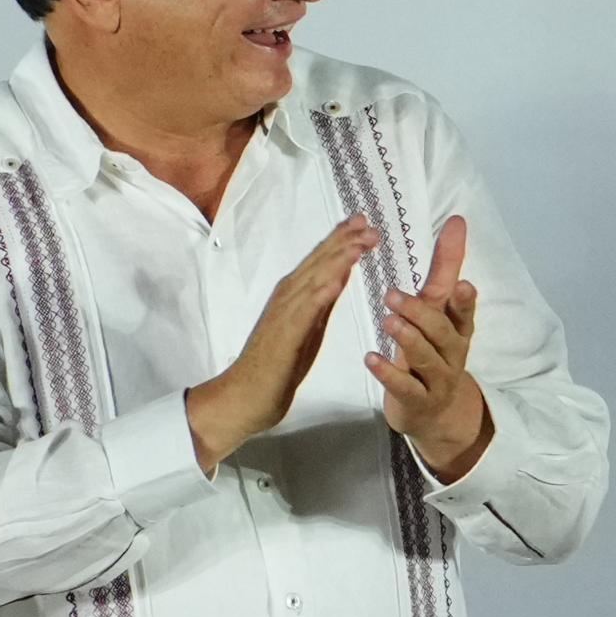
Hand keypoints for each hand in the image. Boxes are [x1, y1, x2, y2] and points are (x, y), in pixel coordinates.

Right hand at [186, 218, 377, 472]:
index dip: (341, 239)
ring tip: (360, 242)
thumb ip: (321, 301)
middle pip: (318, 262)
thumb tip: (339, 275)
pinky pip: (304, 311)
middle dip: (344, 240)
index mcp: (294, 294)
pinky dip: (319, 294)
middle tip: (368, 222)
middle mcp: (287, 296)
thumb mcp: (308, 326)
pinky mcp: (284, 335)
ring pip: (313, 279)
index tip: (363, 222)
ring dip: (336, 259)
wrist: (247, 394)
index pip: (320, 260)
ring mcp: (284, 313)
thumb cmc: (277, 364)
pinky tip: (335, 280)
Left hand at [366, 214, 489, 482]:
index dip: (464, 300)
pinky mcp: (417, 401)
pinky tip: (370, 358)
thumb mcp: (440, 310)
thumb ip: (445, 268)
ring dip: (406, 339)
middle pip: (441, 332)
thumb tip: (457, 221)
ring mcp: (437, 379)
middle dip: (420, 314)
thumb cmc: (433, 348)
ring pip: (426, 358)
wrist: (433, 409)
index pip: (464, 310)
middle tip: (393, 296)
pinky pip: (405, 387)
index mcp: (458, 327)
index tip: (462, 284)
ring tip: (387, 321)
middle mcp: (452, 352)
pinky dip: (388, 373)